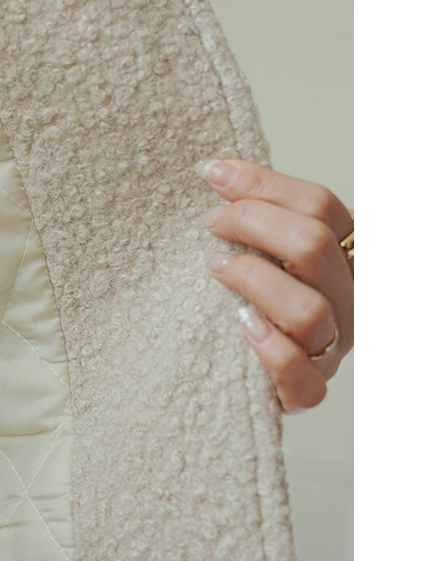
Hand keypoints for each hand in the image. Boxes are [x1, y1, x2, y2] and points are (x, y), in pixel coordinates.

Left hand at [200, 158, 353, 413]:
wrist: (253, 368)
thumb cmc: (261, 297)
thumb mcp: (267, 248)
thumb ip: (259, 215)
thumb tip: (219, 171)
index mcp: (347, 255)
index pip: (320, 206)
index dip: (264, 185)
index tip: (213, 175)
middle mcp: (349, 298)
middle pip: (313, 246)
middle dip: (252, 223)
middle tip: (211, 225)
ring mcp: (333, 346)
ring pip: (308, 309)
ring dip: (254, 281)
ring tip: (216, 268)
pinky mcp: (309, 390)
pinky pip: (303, 378)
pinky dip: (273, 352)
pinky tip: (242, 327)